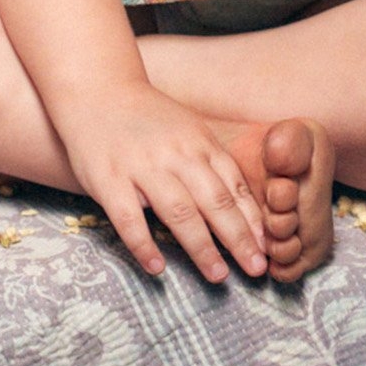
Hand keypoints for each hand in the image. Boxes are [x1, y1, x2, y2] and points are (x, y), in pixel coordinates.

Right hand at [60, 83, 268, 286]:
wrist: (98, 89)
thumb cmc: (149, 118)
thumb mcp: (189, 130)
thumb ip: (213, 164)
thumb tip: (246, 210)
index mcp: (199, 142)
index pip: (234, 186)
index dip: (253, 221)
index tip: (268, 250)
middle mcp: (175, 154)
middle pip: (214, 201)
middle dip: (239, 238)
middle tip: (256, 270)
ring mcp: (141, 166)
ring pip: (178, 211)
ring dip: (201, 247)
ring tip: (218, 276)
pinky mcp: (108, 179)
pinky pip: (128, 218)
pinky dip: (143, 244)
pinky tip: (157, 268)